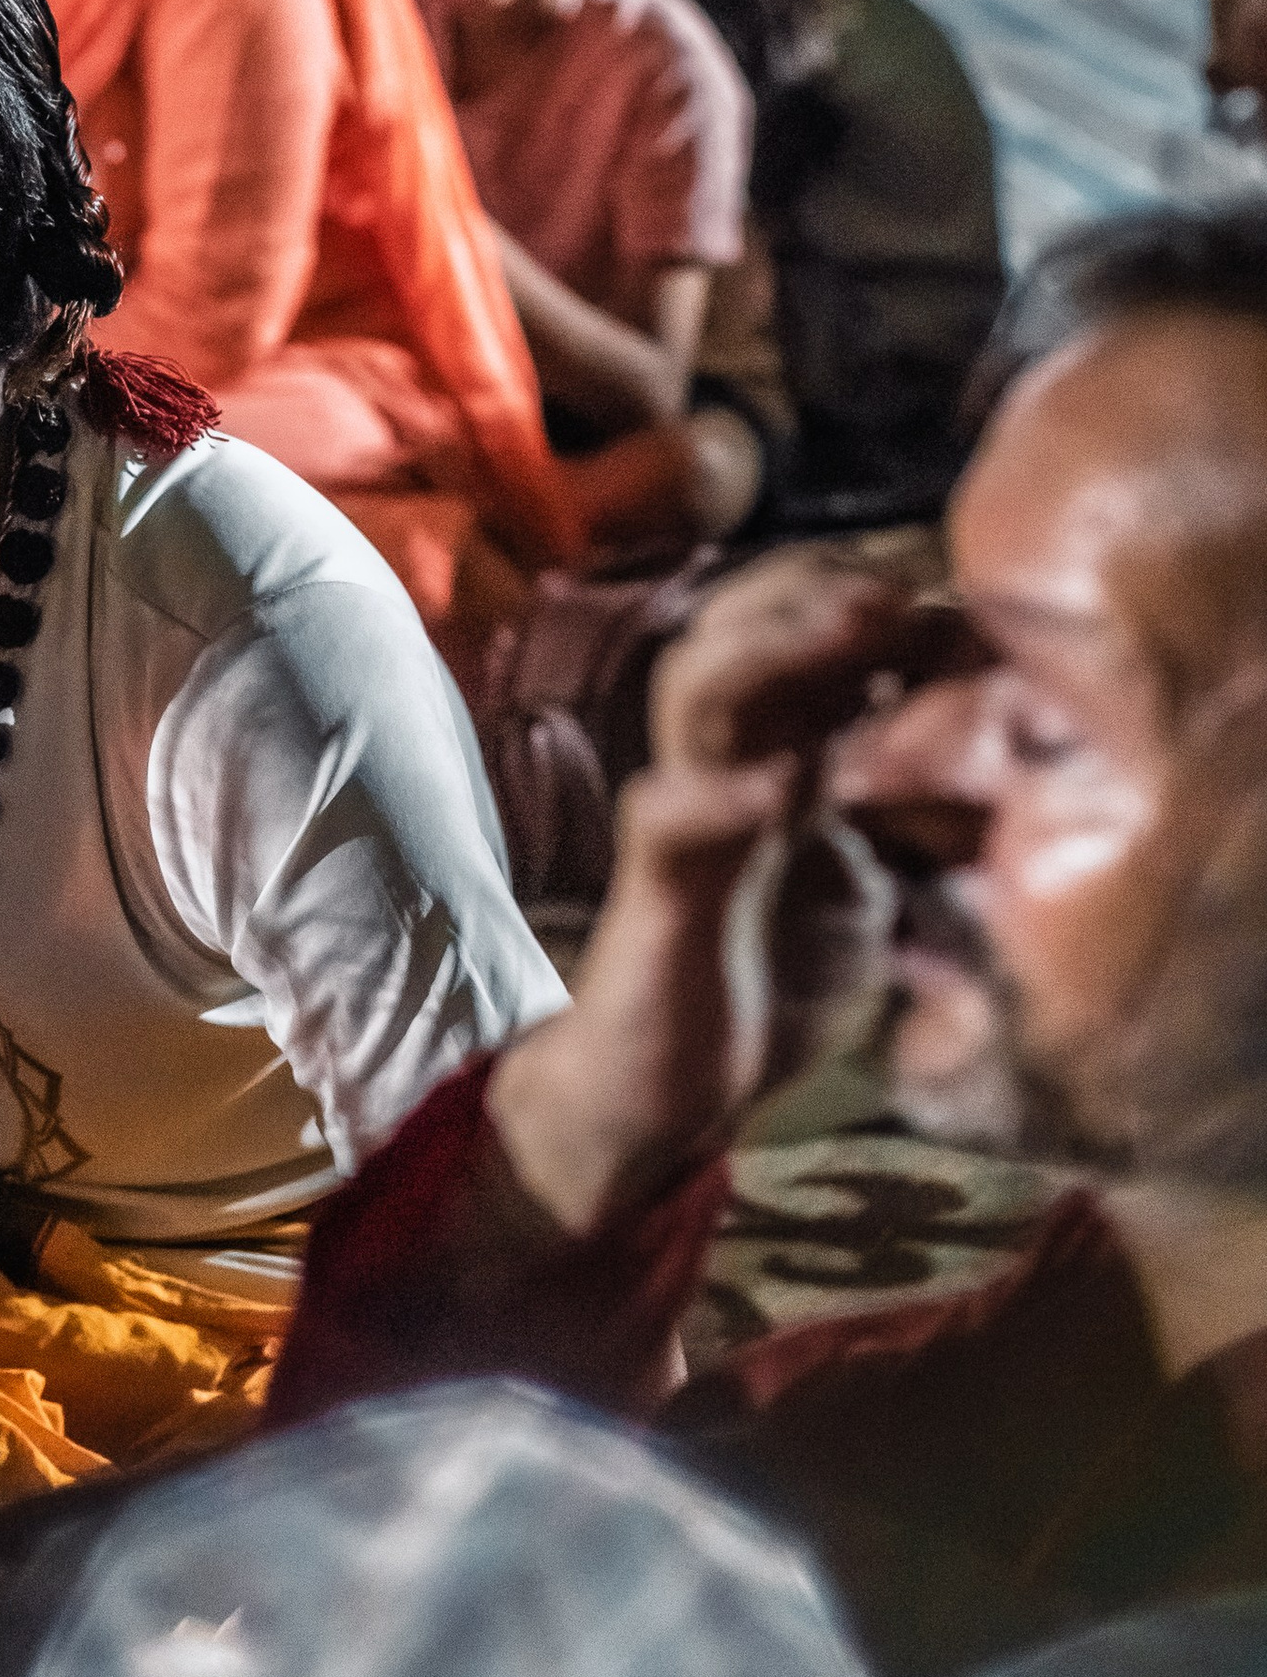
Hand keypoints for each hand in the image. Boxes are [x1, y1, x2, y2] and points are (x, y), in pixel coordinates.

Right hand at [490, 551, 944, 1232]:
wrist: (666, 1087)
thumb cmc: (769, 979)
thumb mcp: (878, 883)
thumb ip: (918, 825)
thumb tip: (1018, 783)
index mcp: (780, 751)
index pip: (810, 631)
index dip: (881, 601)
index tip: (969, 604)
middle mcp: (727, 761)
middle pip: (744, 621)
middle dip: (823, 590)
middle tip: (905, 589)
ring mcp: (687, 811)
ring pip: (697, 685)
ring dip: (775, 644)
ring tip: (850, 625)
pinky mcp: (657, 878)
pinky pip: (670, 814)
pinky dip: (722, 793)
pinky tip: (782, 783)